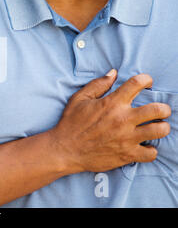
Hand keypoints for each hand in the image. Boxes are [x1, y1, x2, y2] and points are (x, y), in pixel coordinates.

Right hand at [50, 70, 171, 172]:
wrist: (65, 150)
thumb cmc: (71, 123)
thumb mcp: (79, 99)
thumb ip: (98, 85)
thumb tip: (113, 73)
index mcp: (112, 103)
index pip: (137, 84)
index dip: (146, 79)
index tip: (146, 82)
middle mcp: (123, 119)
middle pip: (158, 109)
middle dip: (163, 108)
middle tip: (159, 110)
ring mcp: (127, 138)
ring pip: (160, 131)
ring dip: (161, 128)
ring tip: (156, 127)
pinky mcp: (127, 154)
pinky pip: (151, 153)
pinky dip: (150, 150)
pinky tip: (144, 146)